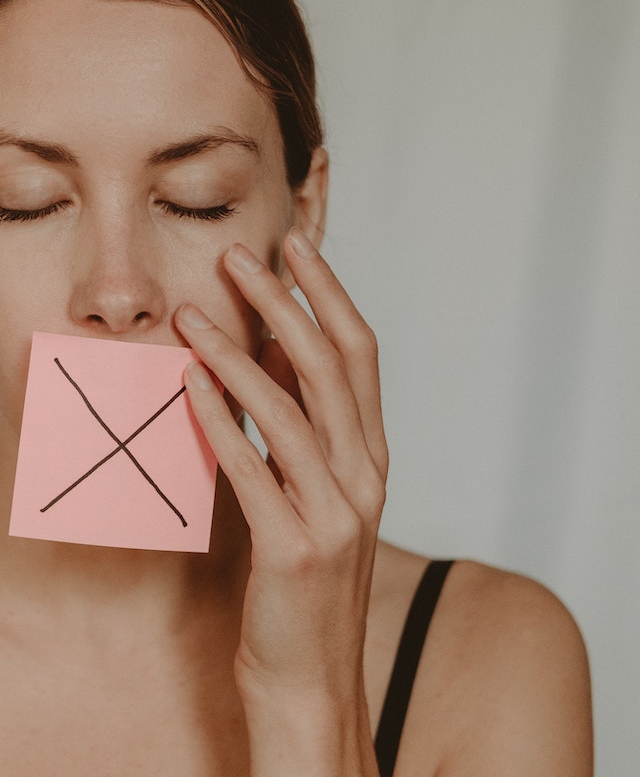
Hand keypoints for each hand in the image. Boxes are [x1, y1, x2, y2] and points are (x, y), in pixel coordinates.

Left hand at [175, 227, 386, 773]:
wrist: (312, 680)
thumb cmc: (304, 581)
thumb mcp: (315, 493)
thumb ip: (300, 427)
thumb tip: (265, 353)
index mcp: (372, 455)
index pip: (359, 354)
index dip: (329, 294)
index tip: (294, 248)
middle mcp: (366, 475)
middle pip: (332, 367)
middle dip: (287, 302)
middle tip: (240, 257)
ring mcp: (338, 514)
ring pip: (291, 410)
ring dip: (238, 353)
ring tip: (193, 313)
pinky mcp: (297, 550)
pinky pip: (253, 470)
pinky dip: (220, 420)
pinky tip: (189, 384)